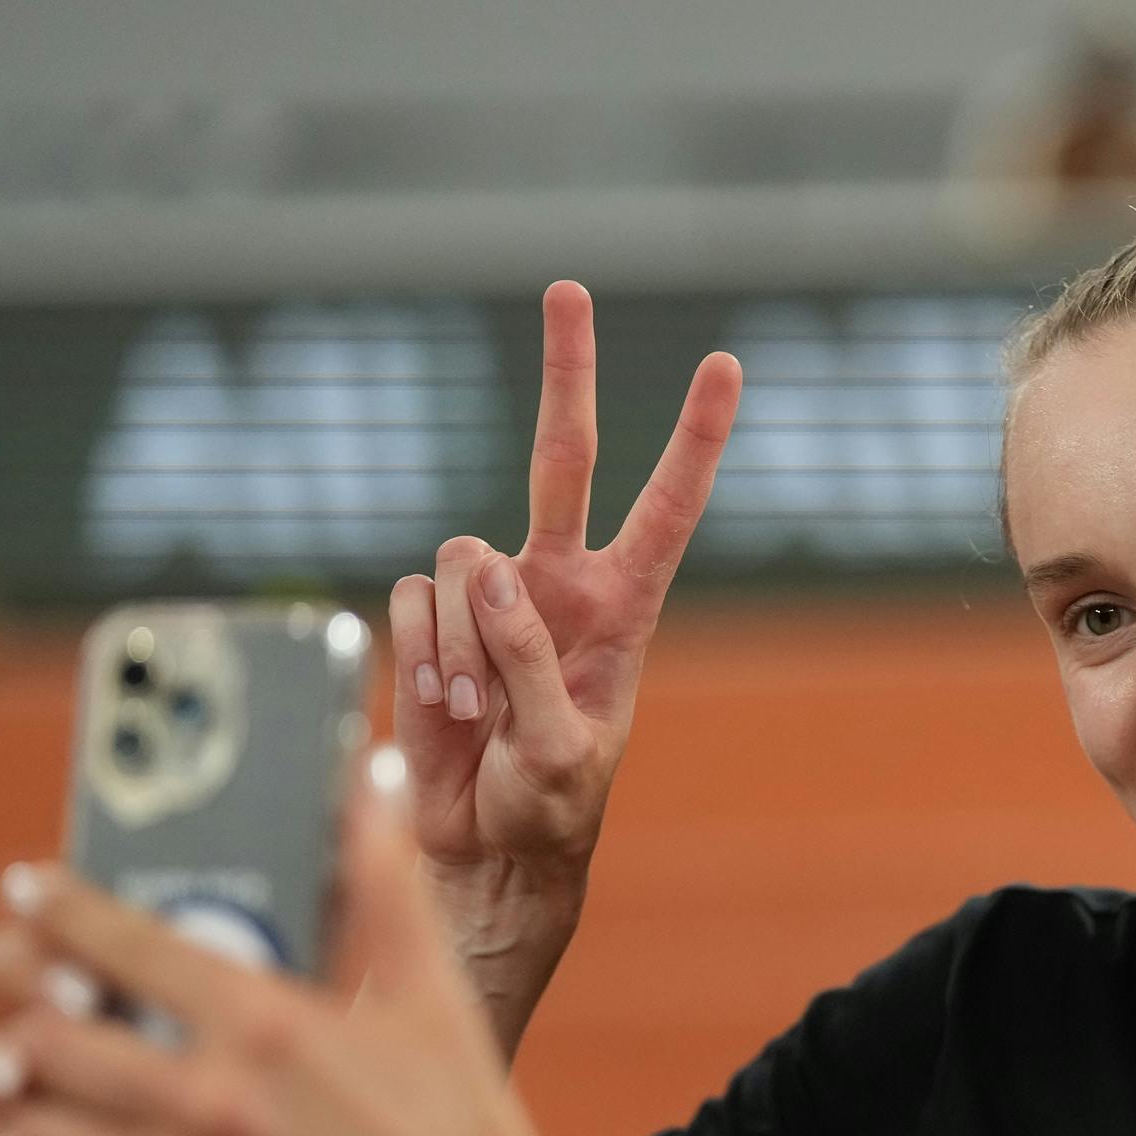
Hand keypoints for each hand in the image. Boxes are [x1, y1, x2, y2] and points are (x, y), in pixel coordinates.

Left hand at [0, 752, 560, 1135]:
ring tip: (19, 1107)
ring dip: (16, 1118)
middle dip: (18, 1024)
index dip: (54, 908)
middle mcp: (211, 1103)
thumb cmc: (467, 1126)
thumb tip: (370, 772)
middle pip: (41, 1041)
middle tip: (20, 1019)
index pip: (117, 940)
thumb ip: (383, 879)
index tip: (28, 895)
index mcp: (265, 1020)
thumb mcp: (432, 993)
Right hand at [393, 284, 742, 888]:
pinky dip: (422, 651)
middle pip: (563, 457)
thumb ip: (536, 661)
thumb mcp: (564, 752)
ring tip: (479, 714)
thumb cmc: (548, 808)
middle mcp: (555, 583)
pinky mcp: (429, 618)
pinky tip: (444, 706)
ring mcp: (489, 596)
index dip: (694, 440)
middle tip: (569, 286)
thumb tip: (489, 568)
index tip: (724, 366)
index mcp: (621, 609)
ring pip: (460, 557)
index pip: (666, 509)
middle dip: (566, 371)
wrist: (483, 848)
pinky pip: (411, 598)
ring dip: (461, 640)